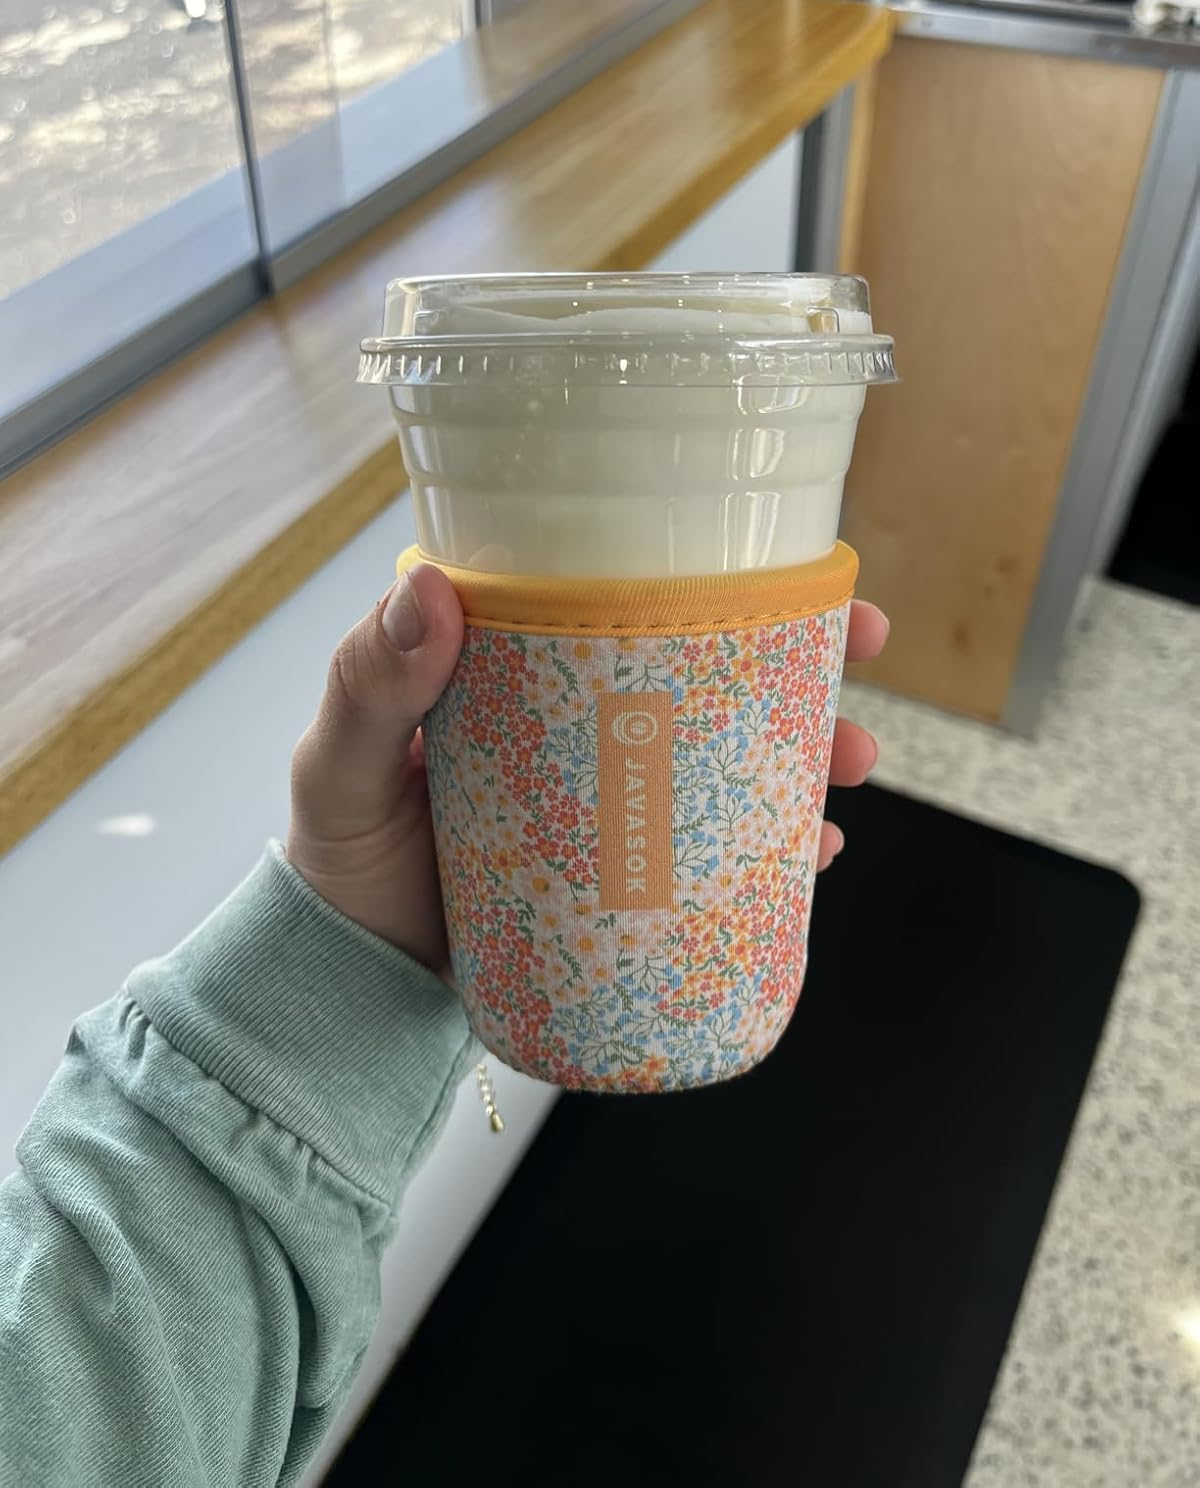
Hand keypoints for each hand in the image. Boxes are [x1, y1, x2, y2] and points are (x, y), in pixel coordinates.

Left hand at [287, 568, 887, 977]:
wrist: (354, 979)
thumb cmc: (340, 857)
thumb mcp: (342, 765)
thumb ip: (369, 687)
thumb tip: (430, 590)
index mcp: (517, 661)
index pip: (620, 587)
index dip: (707, 568)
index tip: (786, 562)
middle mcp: (578, 713)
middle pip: (701, 665)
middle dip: (793, 653)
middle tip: (856, 652)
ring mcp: (610, 794)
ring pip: (725, 751)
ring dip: (801, 748)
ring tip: (848, 767)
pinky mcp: (628, 869)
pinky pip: (715, 849)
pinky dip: (772, 848)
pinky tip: (813, 851)